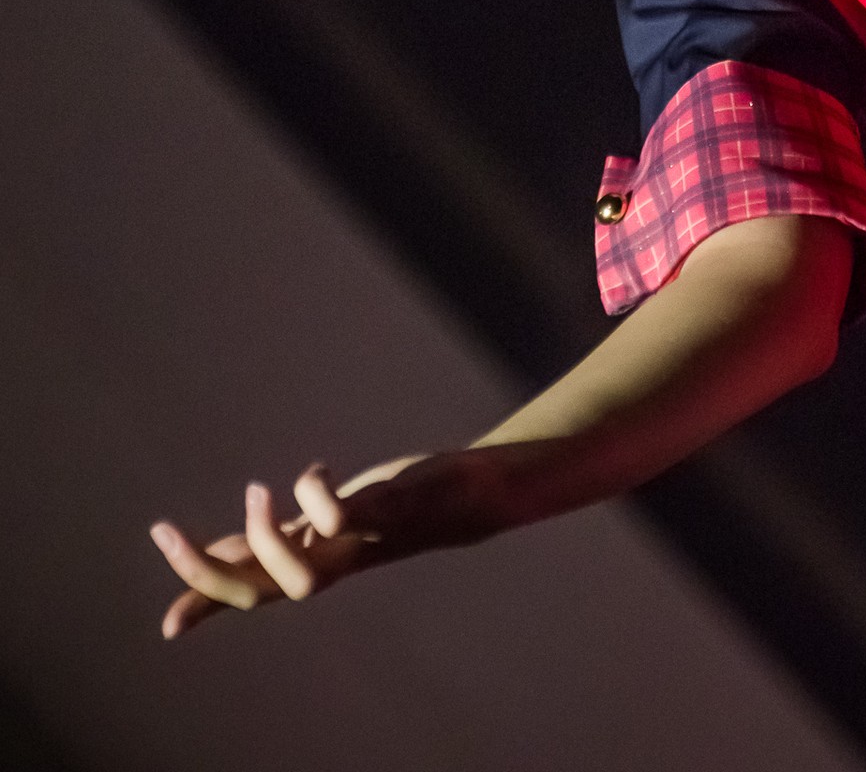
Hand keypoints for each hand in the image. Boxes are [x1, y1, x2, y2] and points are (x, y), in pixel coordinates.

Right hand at [151, 454, 432, 638]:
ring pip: (298, 576)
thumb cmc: (392, 511)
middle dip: (206, 574)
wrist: (470, 497)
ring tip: (259, 489)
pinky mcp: (388, 514)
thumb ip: (278, 538)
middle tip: (165, 529)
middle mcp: (331, 562)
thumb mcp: (326, 525)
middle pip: (258, 594)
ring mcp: (359, 543)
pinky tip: (318, 469)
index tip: (167, 626)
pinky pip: (342, 519)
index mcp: (311, 562)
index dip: (204, 604)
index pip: (247, 593)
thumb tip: (223, 548)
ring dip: (263, 539)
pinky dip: (316, 496)